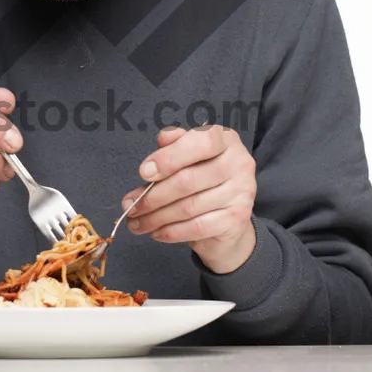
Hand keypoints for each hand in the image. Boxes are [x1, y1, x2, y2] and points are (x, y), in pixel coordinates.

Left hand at [121, 124, 256, 273]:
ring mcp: (241, 193)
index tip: (143, 173)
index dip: (168, 158)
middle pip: (188, 180)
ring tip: (137, 222)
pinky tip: (156, 232)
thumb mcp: (188, 156)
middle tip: (130, 206)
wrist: (228, 218)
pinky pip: (196, 227)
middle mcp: (238, 163)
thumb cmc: (202, 179)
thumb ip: (174, 145)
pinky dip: (171, 232)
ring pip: (188, 207)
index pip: (199, 143)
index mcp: (225, 139)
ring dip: (156, 217)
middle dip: (152, 196)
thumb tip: (162, 139)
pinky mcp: (236, 220)